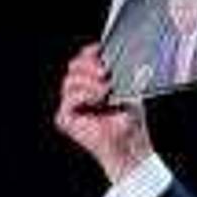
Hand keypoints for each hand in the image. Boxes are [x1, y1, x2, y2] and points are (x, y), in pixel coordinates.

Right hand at [55, 43, 154, 182]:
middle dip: (87, 64)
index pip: (83, 61)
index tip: (100, 50)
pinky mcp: (66, 119)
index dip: (89, 53)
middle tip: (104, 71)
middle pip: (73, 67)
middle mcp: (80, 93)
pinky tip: (97, 98)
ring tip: (105, 88)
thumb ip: (121, 75)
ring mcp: (71, 106)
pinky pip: (69, 100)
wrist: (130, 146)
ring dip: (89, 82)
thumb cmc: (131, 122)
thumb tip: (120, 60)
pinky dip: (84, 95)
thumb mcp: (129, 91)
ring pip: (70, 81)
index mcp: (93, 83)